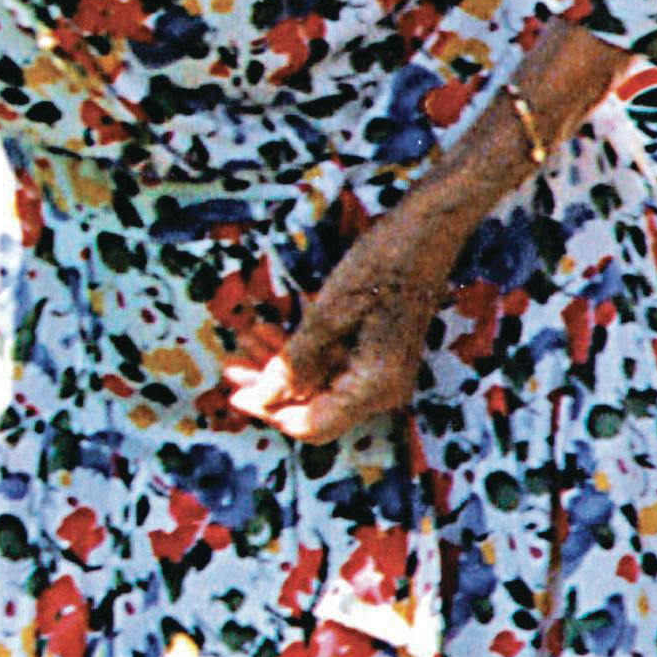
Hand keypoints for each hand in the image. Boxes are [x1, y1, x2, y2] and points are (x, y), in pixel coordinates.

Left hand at [229, 206, 453, 443]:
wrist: (426, 232)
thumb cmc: (380, 266)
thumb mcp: (328, 314)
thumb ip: (294, 364)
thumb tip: (258, 401)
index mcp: (373, 387)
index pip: (311, 424)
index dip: (269, 412)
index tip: (233, 392)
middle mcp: (381, 392)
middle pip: (314, 409)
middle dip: (270, 390)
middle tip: (231, 367)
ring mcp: (380, 376)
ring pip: (318, 388)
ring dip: (281, 370)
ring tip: (244, 344)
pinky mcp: (375, 358)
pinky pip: (331, 368)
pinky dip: (301, 356)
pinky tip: (270, 334)